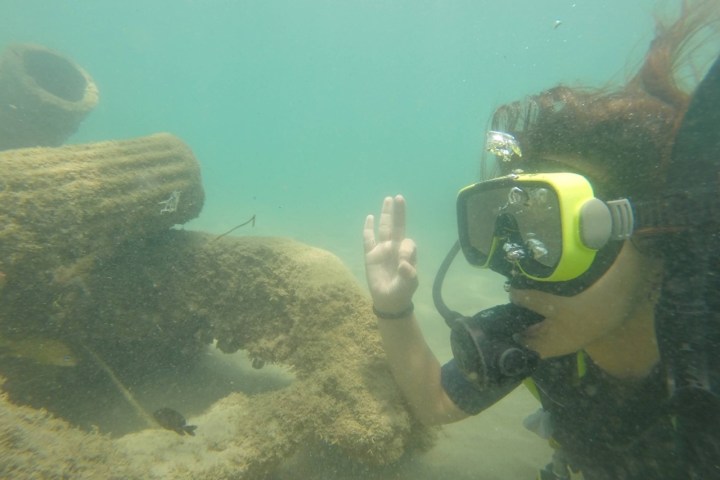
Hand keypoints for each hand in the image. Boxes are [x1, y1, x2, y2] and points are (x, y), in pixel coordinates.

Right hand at [363, 195, 417, 313]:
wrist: (389, 300)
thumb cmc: (402, 290)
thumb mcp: (409, 283)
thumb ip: (409, 273)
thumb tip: (404, 264)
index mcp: (407, 253)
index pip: (407, 243)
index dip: (405, 249)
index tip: (402, 263)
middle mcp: (395, 247)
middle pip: (397, 226)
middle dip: (398, 213)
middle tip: (399, 198)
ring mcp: (382, 249)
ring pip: (384, 228)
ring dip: (386, 215)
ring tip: (388, 199)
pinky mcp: (370, 255)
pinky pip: (368, 240)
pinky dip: (368, 229)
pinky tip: (370, 217)